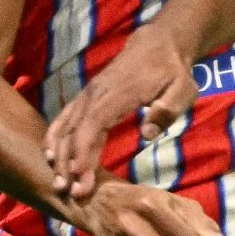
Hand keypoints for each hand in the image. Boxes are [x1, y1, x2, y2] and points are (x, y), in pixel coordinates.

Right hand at [45, 24, 198, 199]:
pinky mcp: (87, 97)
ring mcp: (89, 93)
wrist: (158, 43)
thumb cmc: (171, 71)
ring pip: (66, 124)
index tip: (79, 177)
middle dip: (68, 161)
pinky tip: (50, 156)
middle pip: (75, 129)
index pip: (94, 123)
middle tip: (67, 192)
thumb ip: (168, 110)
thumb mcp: (183, 89)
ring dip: (59, 153)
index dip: (83, 151)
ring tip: (57, 182)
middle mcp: (97, 92)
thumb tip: (147, 132)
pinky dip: (55, 137)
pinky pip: (66, 117)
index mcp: (119, 92)